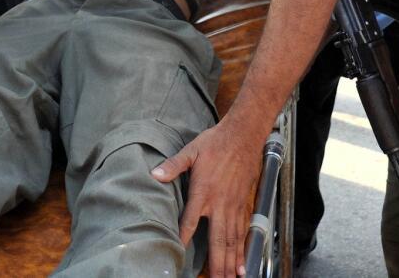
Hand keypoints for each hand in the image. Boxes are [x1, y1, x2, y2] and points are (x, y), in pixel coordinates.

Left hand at [152, 119, 264, 277]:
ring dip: (230, 262)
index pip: (189, 221)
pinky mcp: (245, 204)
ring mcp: (234, 206)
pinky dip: (242, 250)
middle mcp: (220, 204)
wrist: (244, 136)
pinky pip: (243, 232)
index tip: (177, 254)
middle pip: (217, 240)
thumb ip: (173, 165)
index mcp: (203, 192)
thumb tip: (154, 174)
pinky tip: (242, 264)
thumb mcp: (191, 151)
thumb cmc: (215, 142)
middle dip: (216, 264)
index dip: (182, 238)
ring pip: (232, 240)